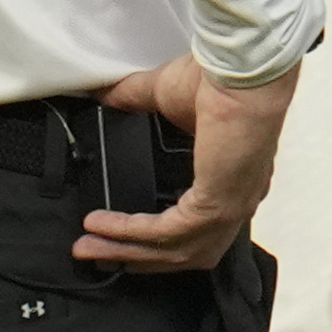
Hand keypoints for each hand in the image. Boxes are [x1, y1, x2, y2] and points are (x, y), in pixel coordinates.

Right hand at [82, 51, 293, 272]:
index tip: (127, 243)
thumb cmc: (221, 80)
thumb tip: (104, 96)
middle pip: (185, 252)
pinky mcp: (216, 206)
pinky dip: (130, 232)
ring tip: (89, 248)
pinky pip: (166, 233)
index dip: (164, 242)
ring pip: (174, 252)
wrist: (242, 74)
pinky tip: (102, 226)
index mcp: (235, 181)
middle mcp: (237, 202)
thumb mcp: (165, 96)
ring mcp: (230, 209)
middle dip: (138, 258)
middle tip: (98, 255)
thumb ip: (133, 100)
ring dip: (127, 252)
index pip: (202, 230)